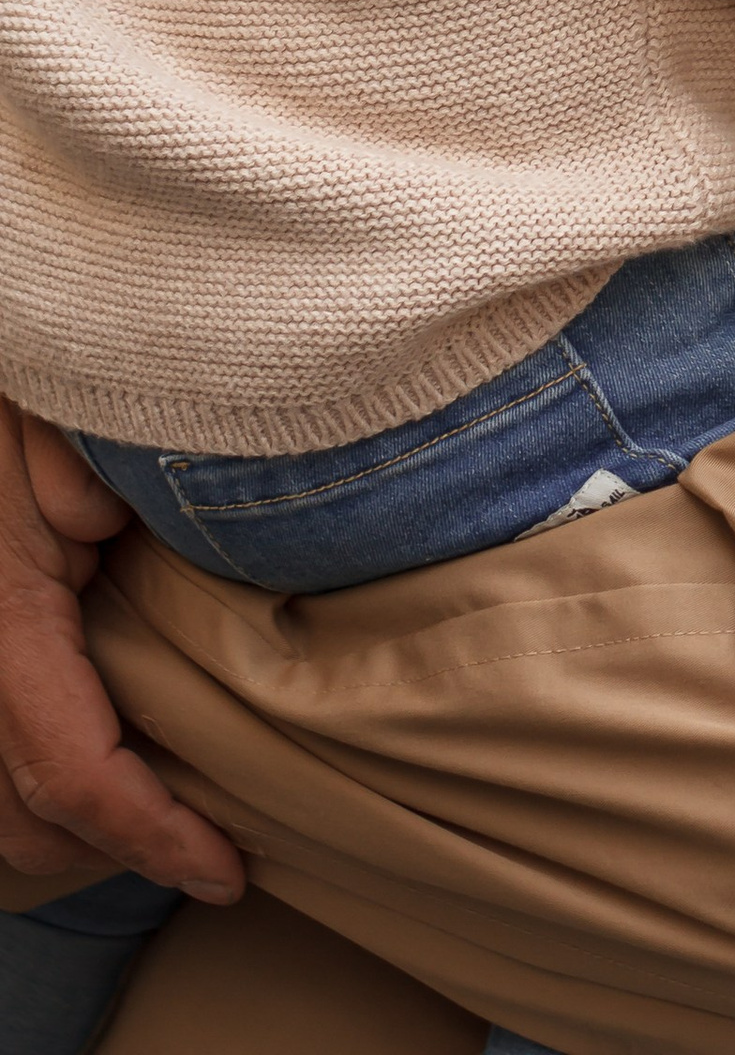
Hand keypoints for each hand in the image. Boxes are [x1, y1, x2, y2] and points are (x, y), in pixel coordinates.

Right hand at [0, 397, 243, 899]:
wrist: (17, 353)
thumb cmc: (38, 384)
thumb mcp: (65, 414)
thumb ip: (82, 472)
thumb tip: (91, 523)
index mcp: (3, 618)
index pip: (72, 770)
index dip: (149, 834)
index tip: (226, 868)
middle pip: (29, 817)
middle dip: (118, 852)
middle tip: (218, 849)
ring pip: (5, 804)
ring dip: (84, 830)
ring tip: (179, 819)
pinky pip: (9, 753)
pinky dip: (61, 782)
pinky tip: (129, 764)